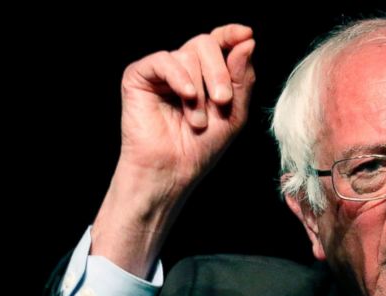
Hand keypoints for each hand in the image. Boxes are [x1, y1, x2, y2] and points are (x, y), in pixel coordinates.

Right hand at [91, 24, 255, 275]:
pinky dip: (179, 77)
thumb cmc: (201, 148)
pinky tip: (186, 96)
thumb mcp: (234, 113)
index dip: (231, 34)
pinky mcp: (139, 76)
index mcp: (206, 74)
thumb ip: (242, 78)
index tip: (246, 34)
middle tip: (223, 101)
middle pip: (205, 44)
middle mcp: (183, 69)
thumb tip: (246, 40)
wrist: (172, 171)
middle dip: (219, 72)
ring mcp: (161, 72)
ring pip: (187, 54)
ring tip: (197, 121)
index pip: (219, 42)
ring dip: (199, 91)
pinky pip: (163, 60)